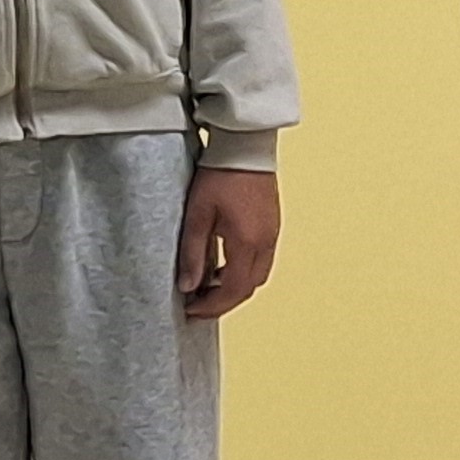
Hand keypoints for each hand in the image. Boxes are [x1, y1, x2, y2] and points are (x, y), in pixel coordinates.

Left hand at [178, 168, 281, 322]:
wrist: (245, 148)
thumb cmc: (220, 176)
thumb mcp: (197, 216)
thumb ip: (192, 254)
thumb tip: (188, 286)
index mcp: (247, 242)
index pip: (233, 290)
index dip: (212, 306)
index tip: (191, 310)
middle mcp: (265, 243)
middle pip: (248, 288)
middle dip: (223, 302)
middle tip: (198, 304)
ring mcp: (272, 234)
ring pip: (257, 276)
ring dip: (234, 287)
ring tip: (207, 286)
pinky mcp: (272, 226)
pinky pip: (261, 260)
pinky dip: (242, 271)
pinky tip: (222, 265)